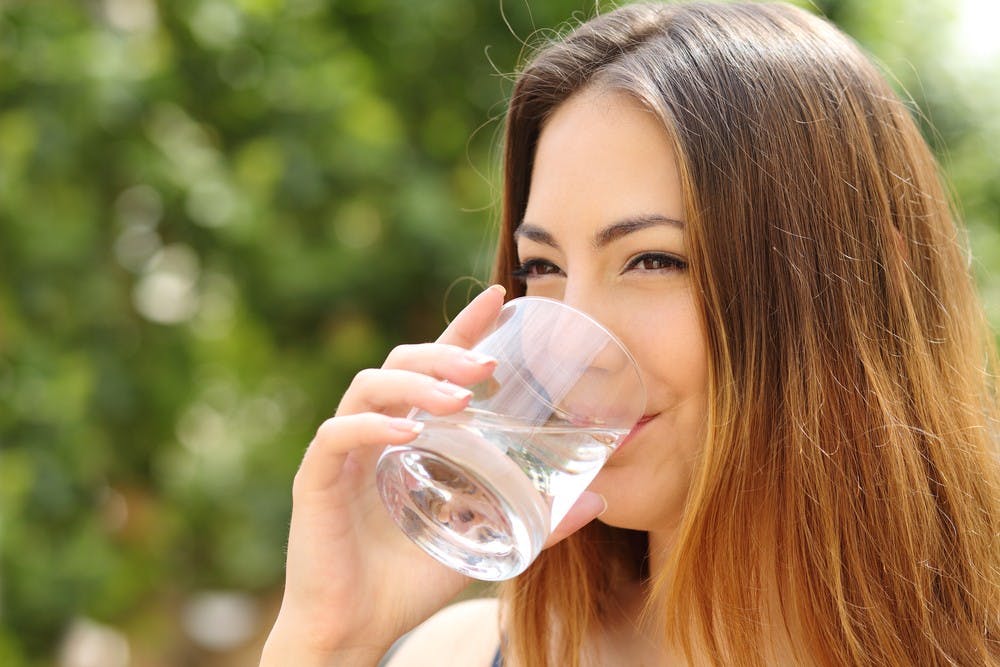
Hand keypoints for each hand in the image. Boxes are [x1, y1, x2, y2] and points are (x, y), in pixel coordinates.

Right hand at [261, 285, 606, 665]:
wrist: (355, 629)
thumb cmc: (412, 580)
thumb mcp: (486, 539)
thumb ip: (538, 519)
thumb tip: (600, 498)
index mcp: (410, 434)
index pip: (435, 364)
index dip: (464, 327)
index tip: (501, 297)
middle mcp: (375, 431)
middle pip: (401, 361)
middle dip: (444, 351)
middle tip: (487, 363)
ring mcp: (344, 453)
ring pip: (368, 388)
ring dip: (414, 384)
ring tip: (458, 399)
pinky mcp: (316, 480)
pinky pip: (337, 437)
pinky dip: (371, 428)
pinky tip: (408, 435)